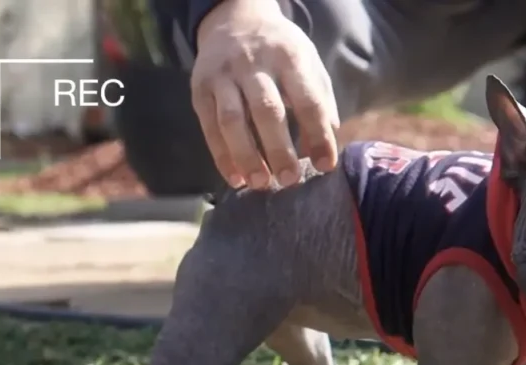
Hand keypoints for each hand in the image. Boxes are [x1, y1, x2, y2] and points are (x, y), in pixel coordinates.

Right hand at [191, 0, 339, 189]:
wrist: (234, 20)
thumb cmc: (280, 53)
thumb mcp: (308, 64)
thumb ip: (320, 102)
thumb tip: (326, 147)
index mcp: (289, 57)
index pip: (308, 100)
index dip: (318, 135)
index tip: (325, 165)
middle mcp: (253, 63)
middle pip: (267, 111)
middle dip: (279, 149)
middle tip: (290, 180)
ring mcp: (223, 75)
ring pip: (232, 120)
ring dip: (247, 156)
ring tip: (261, 183)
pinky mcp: (200, 88)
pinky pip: (209, 127)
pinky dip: (222, 156)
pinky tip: (235, 178)